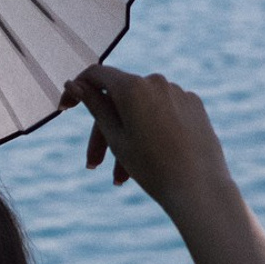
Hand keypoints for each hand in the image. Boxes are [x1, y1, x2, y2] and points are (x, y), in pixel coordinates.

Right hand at [61, 65, 233, 219]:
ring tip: (121, 178)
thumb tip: (72, 83)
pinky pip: (163, 113)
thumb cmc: (152, 167)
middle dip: (104, 130)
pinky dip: (151, 132)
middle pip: (119, 99)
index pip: (96, 75)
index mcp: (132, 86)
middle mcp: (156, 81)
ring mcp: (178, 92)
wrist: (199, 188)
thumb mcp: (115, 137)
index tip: (65, 108)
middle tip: (94, 165)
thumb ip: (94, 106)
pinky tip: (150, 161)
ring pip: (141, 110)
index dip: (77, 89)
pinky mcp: (194, 105)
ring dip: (127, 138)